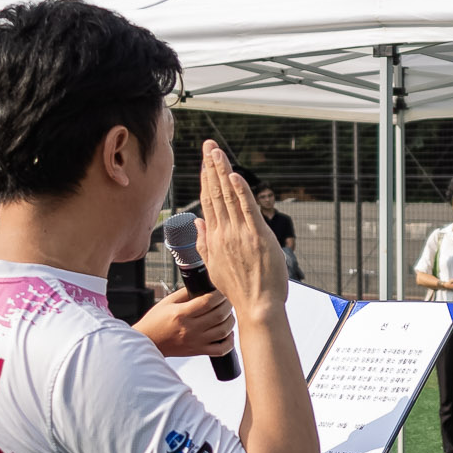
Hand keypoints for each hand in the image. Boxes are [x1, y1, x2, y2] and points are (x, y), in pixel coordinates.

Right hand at [133, 285, 235, 356]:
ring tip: (227, 315)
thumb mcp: (167, 302)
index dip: (219, 295)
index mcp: (181, 314)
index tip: (220, 292)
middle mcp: (190, 329)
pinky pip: (221, 350)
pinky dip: (229, 342)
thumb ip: (186, 293)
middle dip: (227, 305)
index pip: (208, 302)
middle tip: (225, 302)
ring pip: (223, 331)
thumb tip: (204, 287)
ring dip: (230, 321)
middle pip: (219, 315)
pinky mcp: (198, 352)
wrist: (148, 342)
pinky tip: (227, 333)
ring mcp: (195, 342)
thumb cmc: (156, 321)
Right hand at [195, 141, 286, 321]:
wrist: (257, 306)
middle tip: (209, 146)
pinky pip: (246, 209)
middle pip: (215, 194)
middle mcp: (223, 234)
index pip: (208, 203)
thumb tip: (195, 223)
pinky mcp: (256, 236)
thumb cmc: (240, 290)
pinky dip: (240, 191)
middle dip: (211, 168)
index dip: (206, 181)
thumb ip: (203, 243)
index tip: (204, 163)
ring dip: (222, 172)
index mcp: (213, 240)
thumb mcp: (214, 266)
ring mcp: (239, 234)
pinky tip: (234, 175)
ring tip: (217, 152)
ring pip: (228, 197)